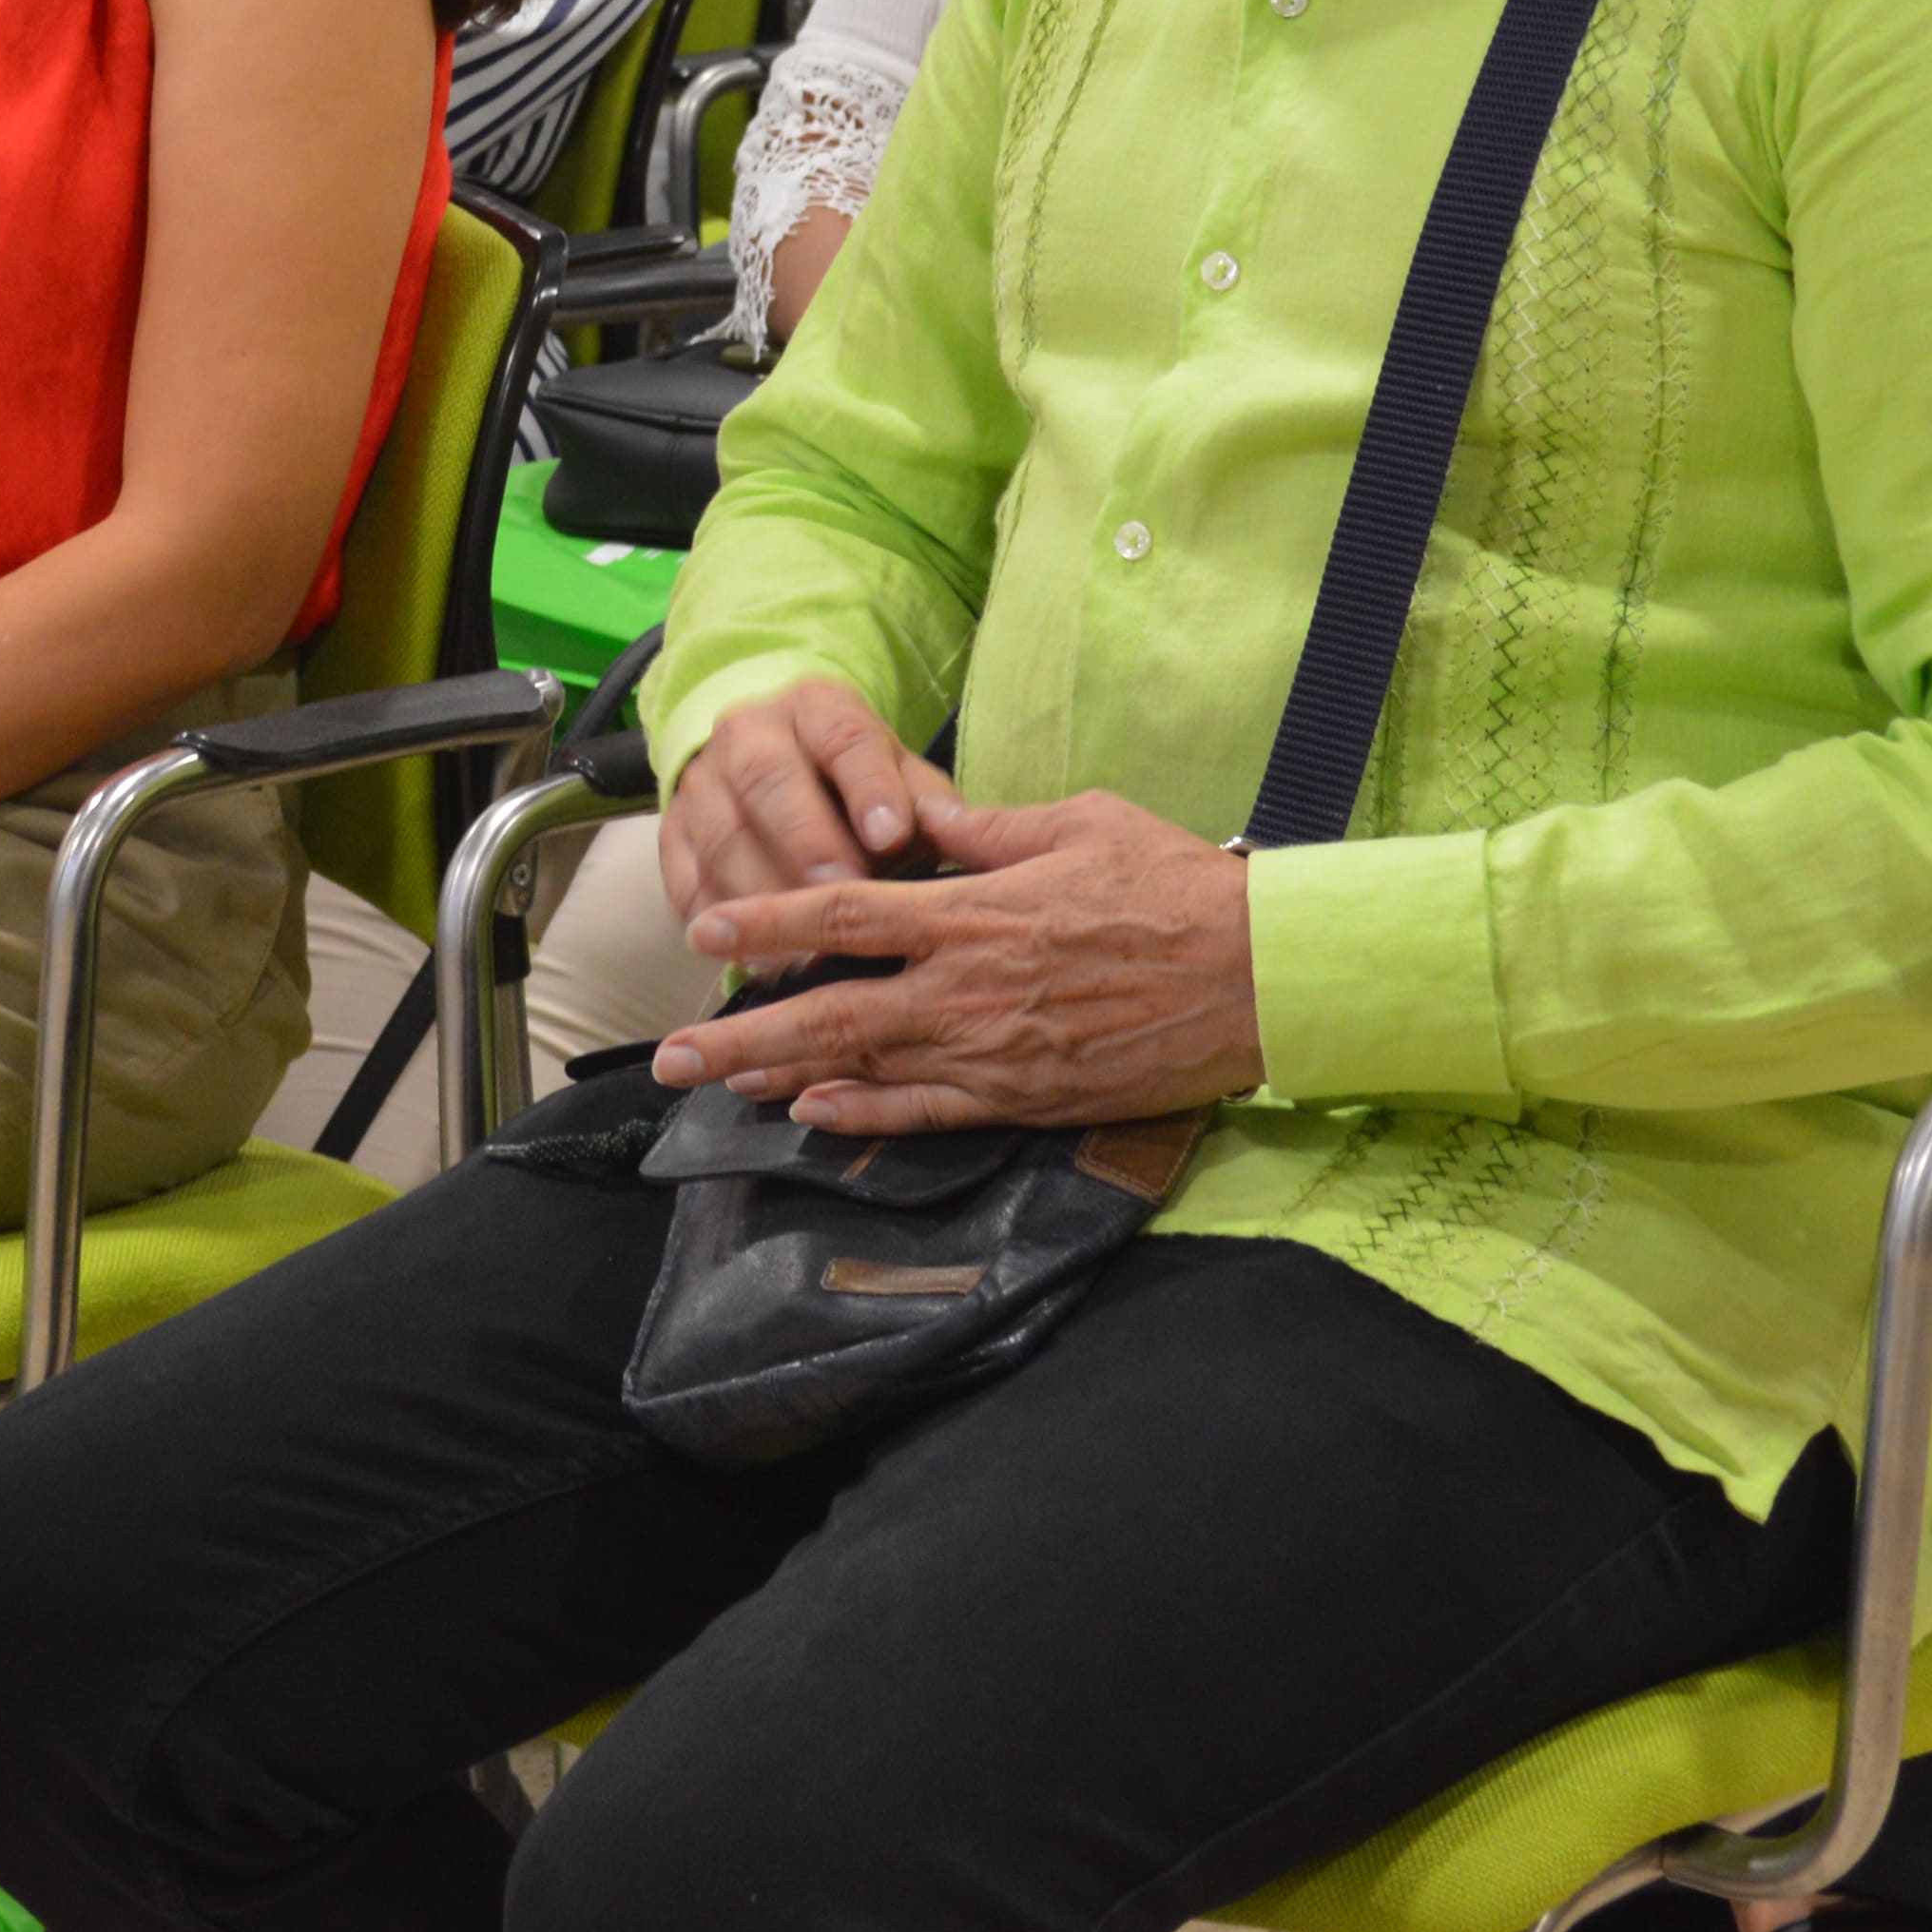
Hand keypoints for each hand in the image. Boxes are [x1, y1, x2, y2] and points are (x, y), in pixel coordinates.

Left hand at [653, 785, 1262, 1135]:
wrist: (1260, 975)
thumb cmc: (1177, 887)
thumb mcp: (1079, 824)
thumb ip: (985, 830)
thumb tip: (918, 817)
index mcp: (974, 908)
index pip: (844, 912)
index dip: (765, 922)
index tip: (704, 930)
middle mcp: (967, 985)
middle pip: (828, 1010)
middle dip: (740, 1031)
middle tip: (671, 1052)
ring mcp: (993, 1050)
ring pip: (863, 1068)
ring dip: (782, 1077)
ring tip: (718, 1085)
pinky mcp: (1025, 1097)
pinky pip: (925, 1112)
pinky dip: (862, 1114)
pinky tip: (812, 1114)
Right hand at [659, 679, 959, 924]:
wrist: (764, 756)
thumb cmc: (851, 781)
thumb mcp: (896, 773)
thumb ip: (926, 802)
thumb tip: (961, 831)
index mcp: (816, 708)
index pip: (844, 738)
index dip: (868, 787)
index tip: (892, 836)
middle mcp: (749, 735)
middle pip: (768, 779)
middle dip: (805, 840)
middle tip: (839, 894)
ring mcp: (702, 784)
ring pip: (721, 834)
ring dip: (761, 894)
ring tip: (803, 949)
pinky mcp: (671, 836)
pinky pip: (684, 879)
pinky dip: (718, 923)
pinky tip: (753, 960)